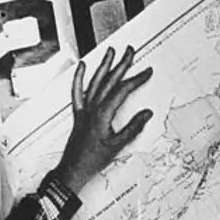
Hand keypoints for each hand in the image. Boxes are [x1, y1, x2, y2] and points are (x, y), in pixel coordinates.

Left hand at [54, 45, 153, 193]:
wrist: (72, 169)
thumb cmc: (93, 160)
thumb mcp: (117, 146)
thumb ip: (133, 128)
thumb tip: (146, 113)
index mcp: (102, 114)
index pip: (122, 91)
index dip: (136, 79)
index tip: (147, 72)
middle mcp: (92, 108)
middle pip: (109, 81)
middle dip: (121, 64)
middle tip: (129, 51)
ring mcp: (83, 109)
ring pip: (94, 82)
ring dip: (103, 65)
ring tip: (110, 51)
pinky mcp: (78, 113)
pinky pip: (78, 92)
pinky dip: (79, 78)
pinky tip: (81, 67)